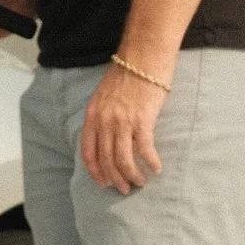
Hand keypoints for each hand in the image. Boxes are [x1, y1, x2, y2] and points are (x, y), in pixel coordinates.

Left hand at [78, 64, 166, 193]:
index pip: (88, 151)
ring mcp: (122, 121)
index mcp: (92, 115)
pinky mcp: (142, 120)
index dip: (95, 171)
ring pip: (123, 159)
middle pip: (106, 160)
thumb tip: (109, 137)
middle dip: (115, 178)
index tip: (103, 183)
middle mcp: (104, 121)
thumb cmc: (127, 73)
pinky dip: (150, 162)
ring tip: (141, 182)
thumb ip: (104, 115)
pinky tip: (156, 168)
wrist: (143, 55)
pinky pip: (144, 150)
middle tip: (126, 189)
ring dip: (133, 175)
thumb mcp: (105, 95)